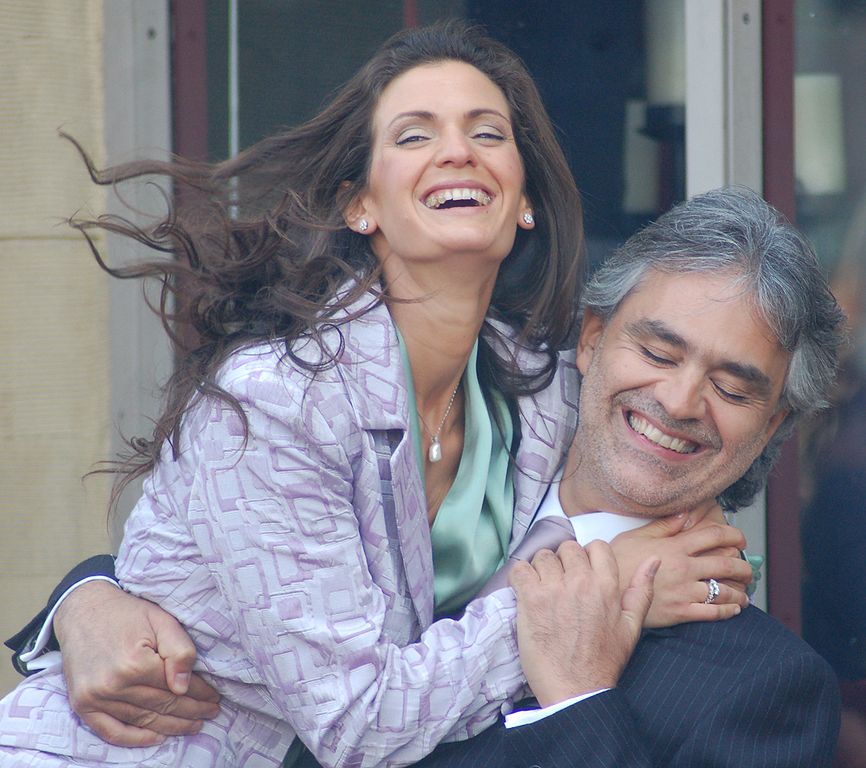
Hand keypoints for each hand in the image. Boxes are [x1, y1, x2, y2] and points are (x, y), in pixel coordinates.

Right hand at [54, 581, 220, 745]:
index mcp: (135, 663)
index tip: (215, 698)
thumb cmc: (128, 613)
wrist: (83, 610)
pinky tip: (156, 738)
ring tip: (192, 725)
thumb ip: (179, 650)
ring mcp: (95, 698)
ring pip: (142, 720)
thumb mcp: (161, 620)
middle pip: (162, 706)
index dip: (200, 694)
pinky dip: (135, 739)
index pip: (176, 687)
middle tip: (211, 713)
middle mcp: (113, 685)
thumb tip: (183, 687)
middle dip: (191, 712)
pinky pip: (111, 731)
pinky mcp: (82, 705)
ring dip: (171, 727)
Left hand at [510, 539, 658, 706]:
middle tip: (560, 583)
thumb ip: (642, 590)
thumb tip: (653, 560)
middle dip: (564, 561)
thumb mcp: (632, 627)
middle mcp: (581, 582)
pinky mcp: (530, 599)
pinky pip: (520, 569)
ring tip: (543, 589)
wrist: (576, 691)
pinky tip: (525, 591)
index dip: (587, 556)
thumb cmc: (604, 662)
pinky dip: (520, 576)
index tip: (581, 572)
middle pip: (567, 548)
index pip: (596, 546)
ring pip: (543, 556)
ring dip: (541, 569)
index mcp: (607, 586)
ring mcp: (554, 589)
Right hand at [610, 510, 750, 627]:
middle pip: (726, 563)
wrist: (605, 591)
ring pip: (724, 590)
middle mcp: (684, 568)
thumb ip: (664, 525)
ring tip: (745, 594)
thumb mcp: (637, 536)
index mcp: (675, 546)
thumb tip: (685, 512)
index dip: (733, 534)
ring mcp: (684, 591)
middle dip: (743, 566)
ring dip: (740, 592)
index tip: (741, 538)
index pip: (714, 535)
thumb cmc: (618, 561)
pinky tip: (734, 609)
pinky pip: (713, 613)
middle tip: (748, 569)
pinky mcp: (680, 612)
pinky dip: (728, 611)